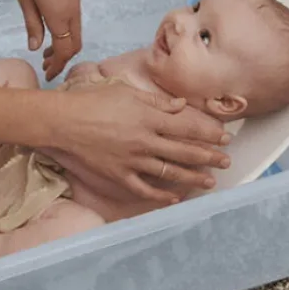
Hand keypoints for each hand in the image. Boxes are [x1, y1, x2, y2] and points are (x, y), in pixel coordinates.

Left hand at [14, 0, 81, 79]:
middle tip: (45, 68)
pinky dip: (65, 34)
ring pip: (76, 34)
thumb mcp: (25, 0)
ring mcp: (76, 3)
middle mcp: (73, 12)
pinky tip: (51, 34)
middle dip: (62, 60)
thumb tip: (35, 48)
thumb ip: (32, 25)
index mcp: (60, 16)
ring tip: (45, 54)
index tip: (47, 75)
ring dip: (64, 47)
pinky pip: (74, 23)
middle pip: (74, 45)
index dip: (57, 65)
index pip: (64, 50)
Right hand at [41, 80, 230, 203]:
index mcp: (147, 117)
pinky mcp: (119, 175)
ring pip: (170, 173)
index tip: (224, 136)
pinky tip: (175, 198)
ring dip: (193, 178)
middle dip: (209, 157)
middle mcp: (145, 141)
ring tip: (209, 181)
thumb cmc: (92, 101)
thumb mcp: (125, 91)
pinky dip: (162, 195)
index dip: (208, 132)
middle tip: (225, 161)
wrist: (62, 122)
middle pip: (184, 151)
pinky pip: (145, 189)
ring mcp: (133, 160)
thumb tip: (180, 106)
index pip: (187, 126)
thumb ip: (155, 100)